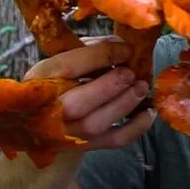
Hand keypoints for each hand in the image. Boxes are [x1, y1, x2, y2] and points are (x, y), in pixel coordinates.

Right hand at [23, 39, 153, 150]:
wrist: (46, 123)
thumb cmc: (58, 84)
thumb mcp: (61, 61)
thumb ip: (87, 50)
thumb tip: (117, 43)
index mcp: (42, 80)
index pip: (69, 67)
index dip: (101, 55)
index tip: (125, 49)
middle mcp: (51, 110)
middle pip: (78, 104)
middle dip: (111, 85)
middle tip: (131, 73)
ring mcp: (70, 132)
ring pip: (97, 123)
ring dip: (125, 103)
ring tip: (142, 87)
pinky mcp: (90, 145)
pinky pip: (116, 140)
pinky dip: (137, 127)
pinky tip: (148, 111)